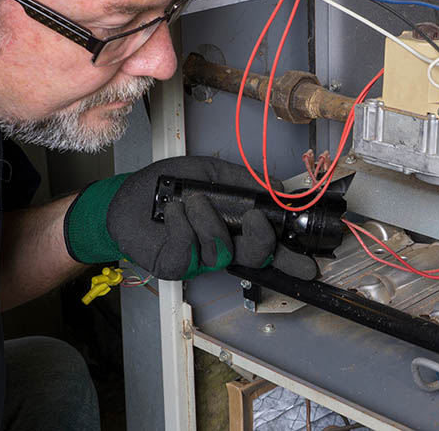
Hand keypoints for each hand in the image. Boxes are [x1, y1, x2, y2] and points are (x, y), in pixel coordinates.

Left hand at [63, 157, 316, 279]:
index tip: (310, 263)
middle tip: (256, 219)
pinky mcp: (174, 265)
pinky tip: (173, 211)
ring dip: (208, 221)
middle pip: (255, 257)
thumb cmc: (168, 185)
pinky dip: (182, 225)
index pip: (269, 247)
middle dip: (261, 240)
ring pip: (221, 251)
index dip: (290, 258)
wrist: (128, 196)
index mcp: (235, 228)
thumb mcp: (211, 173)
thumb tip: (278, 186)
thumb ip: (245, 181)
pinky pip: (188, 250)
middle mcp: (222, 246)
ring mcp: (199, 259)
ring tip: (192, 201)